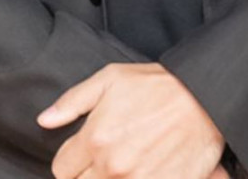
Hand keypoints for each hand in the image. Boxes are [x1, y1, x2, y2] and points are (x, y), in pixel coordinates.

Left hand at [38, 61, 223, 177]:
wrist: (203, 99)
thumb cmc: (156, 86)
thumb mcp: (110, 79)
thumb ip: (72, 101)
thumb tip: (44, 120)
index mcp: (96, 139)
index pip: (61, 170)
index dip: (70, 160)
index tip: (83, 152)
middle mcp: (112, 167)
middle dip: (88, 173)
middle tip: (106, 156)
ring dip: (110, 178)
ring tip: (125, 161)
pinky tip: (142, 169)